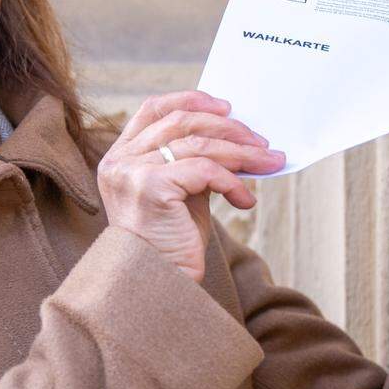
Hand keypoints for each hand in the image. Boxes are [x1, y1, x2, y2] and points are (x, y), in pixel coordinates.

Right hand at [96, 91, 285, 282]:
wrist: (156, 287)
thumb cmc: (169, 244)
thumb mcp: (179, 193)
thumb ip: (192, 162)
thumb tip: (236, 138)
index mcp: (119, 156)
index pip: (153, 109)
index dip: (192, 100)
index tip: (227, 108)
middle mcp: (119, 160)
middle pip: (181, 121)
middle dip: (229, 128)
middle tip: (262, 141)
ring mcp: (131, 172)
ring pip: (199, 144)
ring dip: (242, 152)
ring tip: (268, 163)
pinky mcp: (150, 187)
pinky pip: (204, 170)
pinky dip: (232, 182)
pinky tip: (244, 200)